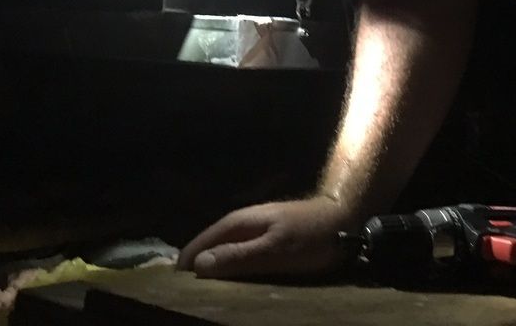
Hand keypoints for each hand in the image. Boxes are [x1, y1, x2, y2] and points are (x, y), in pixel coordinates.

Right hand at [176, 197, 356, 278]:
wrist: (345, 217)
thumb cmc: (310, 236)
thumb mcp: (274, 250)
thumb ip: (238, 257)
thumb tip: (198, 266)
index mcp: (237, 223)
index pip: (198, 246)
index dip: (184, 268)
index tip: (171, 292)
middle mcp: (241, 223)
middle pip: (208, 248)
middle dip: (196, 270)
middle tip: (185, 297)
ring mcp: (254, 229)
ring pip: (223, 252)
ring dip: (213, 271)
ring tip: (205, 295)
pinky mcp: (266, 238)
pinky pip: (239, 254)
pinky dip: (231, 269)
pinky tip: (233, 284)